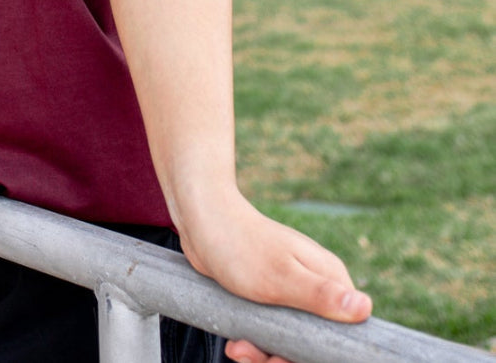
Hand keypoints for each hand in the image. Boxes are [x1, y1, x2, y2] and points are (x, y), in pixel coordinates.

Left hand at [177, 192, 371, 362]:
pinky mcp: (268, 295)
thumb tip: (365, 308)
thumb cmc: (240, 243)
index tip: (287, 360)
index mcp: (329, 280)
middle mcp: (316, 287)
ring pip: (288, 339)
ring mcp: (291, 291)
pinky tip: (235, 343)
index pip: (345, 334)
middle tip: (252, 357)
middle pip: (313, 342)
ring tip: (237, 350)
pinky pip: (269, 329)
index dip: (319, 356)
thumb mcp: (279, 276)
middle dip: (283, 359)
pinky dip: (254, 341)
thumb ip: (320, 295)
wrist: (200, 217)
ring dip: (263, 354)